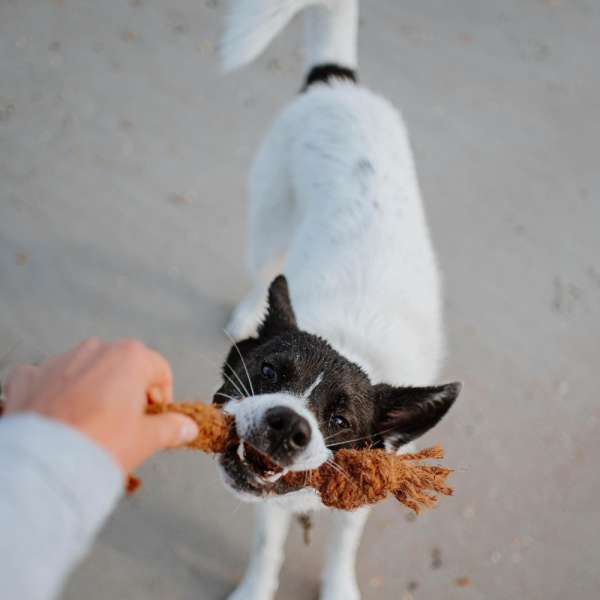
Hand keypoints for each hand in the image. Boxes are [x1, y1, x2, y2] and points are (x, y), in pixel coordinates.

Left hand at [3, 338, 198, 472]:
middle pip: (122, 367)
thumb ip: (171, 428)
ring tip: (91, 425)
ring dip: (92, 391)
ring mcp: (60, 361)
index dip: (163, 397)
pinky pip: (49, 380)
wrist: (43, 467)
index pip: (160, 370)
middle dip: (127, 392)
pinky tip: (60, 418)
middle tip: (126, 424)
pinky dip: (56, 394)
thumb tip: (185, 428)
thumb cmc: (96, 447)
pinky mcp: (30, 377)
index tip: (157, 417)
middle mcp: (95, 351)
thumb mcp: (146, 440)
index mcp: (129, 358)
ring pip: (86, 372)